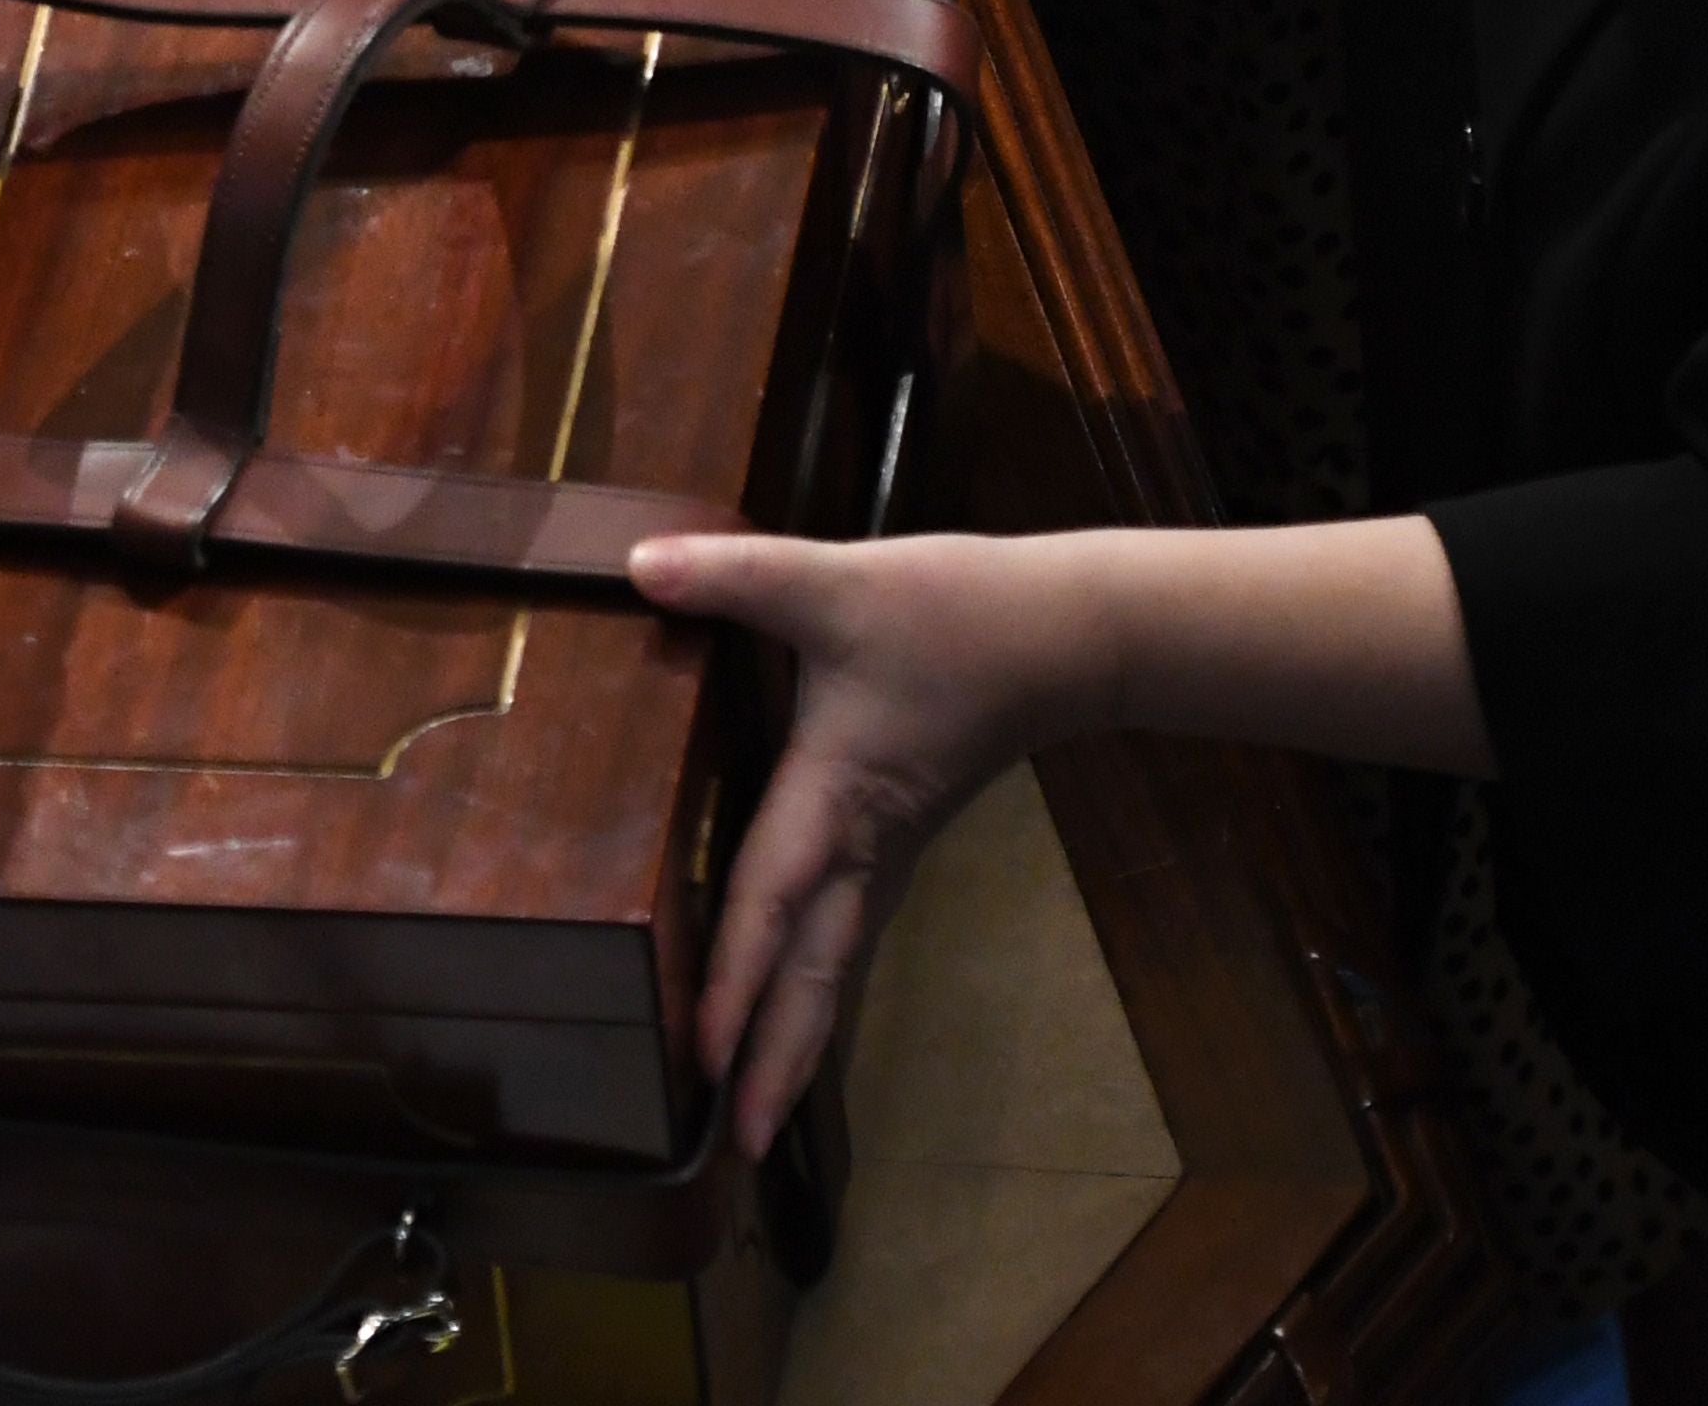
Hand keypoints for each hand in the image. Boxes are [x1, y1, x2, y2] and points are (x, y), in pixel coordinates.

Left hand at [626, 532, 1095, 1156]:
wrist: (1070, 634)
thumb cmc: (958, 613)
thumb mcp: (839, 584)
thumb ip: (735, 574)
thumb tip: (637, 562)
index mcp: (838, 799)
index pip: (776, 904)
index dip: (735, 981)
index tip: (702, 1058)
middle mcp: (865, 844)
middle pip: (816, 974)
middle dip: (776, 1060)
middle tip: (738, 1145)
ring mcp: (890, 848)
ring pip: (838, 962)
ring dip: (797, 1034)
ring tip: (757, 1108)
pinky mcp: (901, 833)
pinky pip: (851, 930)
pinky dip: (817, 982)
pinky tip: (795, 1003)